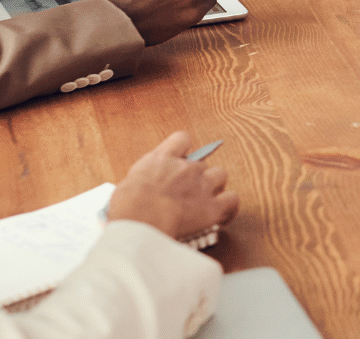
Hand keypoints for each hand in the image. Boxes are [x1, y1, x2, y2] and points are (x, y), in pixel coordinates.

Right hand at [107, 131, 238, 241]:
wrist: (141, 220)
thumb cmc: (127, 206)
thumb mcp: (128, 185)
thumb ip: (144, 181)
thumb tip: (143, 192)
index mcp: (162, 158)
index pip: (182, 139)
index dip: (184, 148)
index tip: (181, 157)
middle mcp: (186, 167)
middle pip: (202, 162)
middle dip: (197, 176)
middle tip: (188, 191)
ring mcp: (202, 184)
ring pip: (221, 175)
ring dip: (216, 186)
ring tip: (206, 200)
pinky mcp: (212, 206)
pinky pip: (232, 200)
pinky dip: (230, 207)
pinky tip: (222, 216)